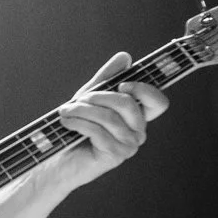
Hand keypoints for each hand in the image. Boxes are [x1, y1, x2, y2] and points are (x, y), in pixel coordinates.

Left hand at [54, 51, 168, 190]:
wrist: (58, 160)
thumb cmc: (76, 128)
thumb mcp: (90, 98)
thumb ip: (106, 78)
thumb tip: (125, 57)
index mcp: (136, 116)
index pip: (158, 102)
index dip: (144, 90)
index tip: (121, 85)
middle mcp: (138, 132)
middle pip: (128, 104)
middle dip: (99, 96)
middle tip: (79, 99)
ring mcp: (129, 145)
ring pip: (109, 118)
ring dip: (82, 111)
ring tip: (65, 112)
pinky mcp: (115, 156)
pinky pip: (98, 132)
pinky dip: (78, 123)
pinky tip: (66, 123)